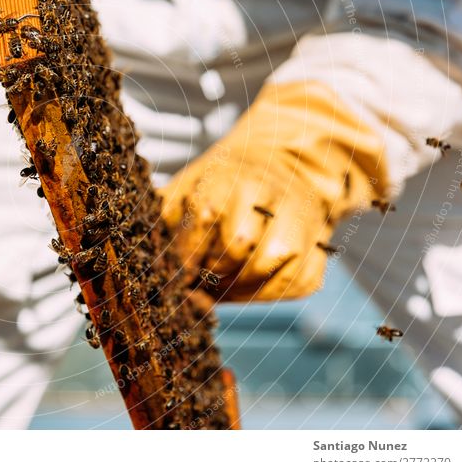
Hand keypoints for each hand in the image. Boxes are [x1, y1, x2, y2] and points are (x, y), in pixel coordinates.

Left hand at [161, 81, 388, 301]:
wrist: (285, 165)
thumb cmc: (222, 185)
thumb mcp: (187, 186)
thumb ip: (165, 216)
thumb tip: (142, 256)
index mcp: (229, 175)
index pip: (206, 218)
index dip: (187, 254)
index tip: (176, 273)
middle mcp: (268, 193)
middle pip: (238, 247)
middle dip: (211, 272)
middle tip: (198, 280)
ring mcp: (299, 220)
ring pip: (268, 267)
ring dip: (237, 289)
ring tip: (218, 288)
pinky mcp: (320, 248)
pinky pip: (295, 285)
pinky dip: (265, 296)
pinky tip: (244, 288)